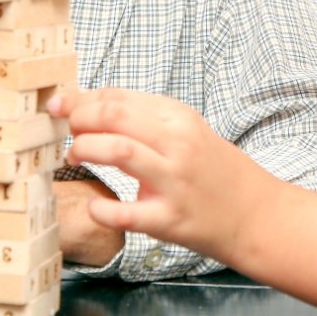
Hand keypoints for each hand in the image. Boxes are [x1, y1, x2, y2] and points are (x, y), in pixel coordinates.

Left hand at [48, 89, 275, 263]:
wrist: (256, 214)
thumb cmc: (214, 172)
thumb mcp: (187, 132)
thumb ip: (146, 119)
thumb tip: (93, 105)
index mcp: (178, 117)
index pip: (118, 96)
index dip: (81, 99)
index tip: (60, 105)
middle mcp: (177, 143)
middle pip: (114, 115)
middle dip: (78, 118)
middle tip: (65, 131)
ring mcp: (175, 181)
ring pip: (119, 150)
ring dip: (86, 150)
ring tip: (75, 157)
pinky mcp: (170, 219)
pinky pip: (125, 213)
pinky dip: (101, 209)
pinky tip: (94, 206)